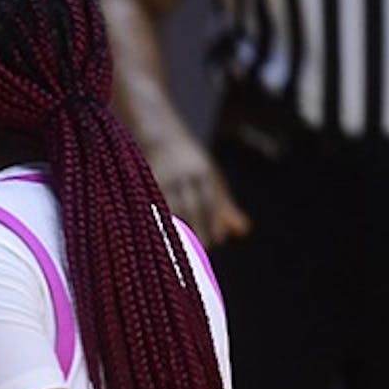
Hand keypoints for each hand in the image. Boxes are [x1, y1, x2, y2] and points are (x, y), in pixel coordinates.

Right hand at [144, 130, 249, 247]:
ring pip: (169, 206)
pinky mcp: (145, 182)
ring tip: (181, 250)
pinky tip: (160, 236)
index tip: (215, 242)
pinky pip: (152, 205)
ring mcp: (162, 178)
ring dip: (177, 229)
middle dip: (196, 228)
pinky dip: (157, 220)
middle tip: (201, 251)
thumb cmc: (192, 167)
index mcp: (202, 173)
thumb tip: (243, 232)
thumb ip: (226, 207)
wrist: (161, 138)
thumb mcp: (212, 181)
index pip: (208, 201)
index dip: (211, 222)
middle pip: (190, 205)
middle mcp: (182, 174)